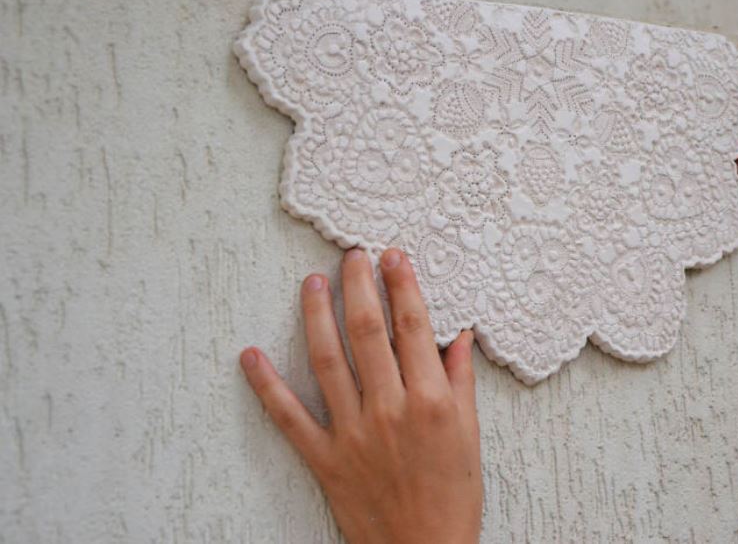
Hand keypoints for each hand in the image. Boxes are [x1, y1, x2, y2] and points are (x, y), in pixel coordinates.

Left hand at [240, 248, 481, 543]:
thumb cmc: (453, 496)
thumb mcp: (469, 435)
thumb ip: (461, 382)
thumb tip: (458, 335)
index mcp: (430, 400)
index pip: (413, 328)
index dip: (402, 286)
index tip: (393, 257)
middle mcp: (389, 409)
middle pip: (368, 332)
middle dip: (359, 286)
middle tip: (352, 256)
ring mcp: (352, 432)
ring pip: (328, 360)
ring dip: (317, 316)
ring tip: (312, 282)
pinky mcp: (324, 458)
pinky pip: (289, 417)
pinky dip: (266, 385)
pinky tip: (252, 355)